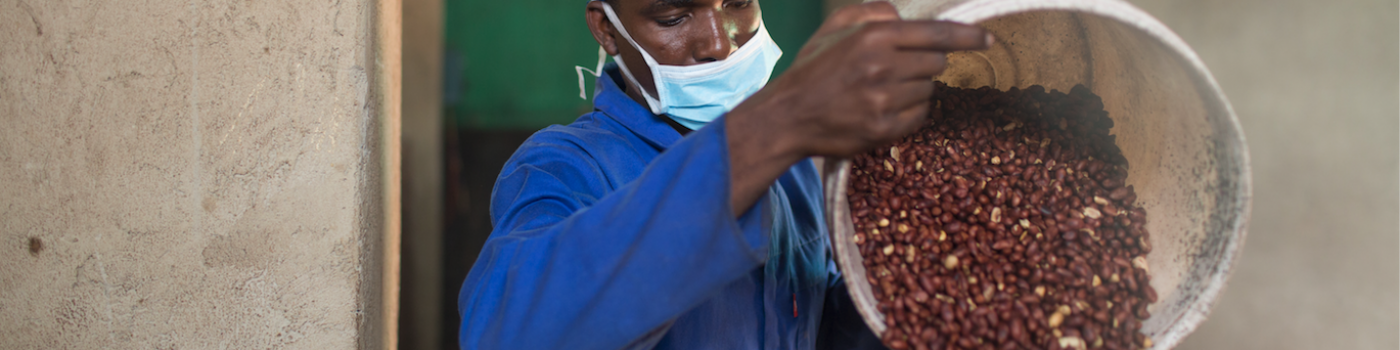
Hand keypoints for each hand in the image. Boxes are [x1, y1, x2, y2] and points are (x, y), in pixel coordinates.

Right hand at [731, 1, 992, 158]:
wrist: (788, 116)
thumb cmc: (812, 69)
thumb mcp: (834, 28)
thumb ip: (870, 13)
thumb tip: (901, 15)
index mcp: (874, 38)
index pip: (937, 34)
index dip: (968, 36)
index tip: (986, 40)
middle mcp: (883, 67)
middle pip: (936, 63)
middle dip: (924, 64)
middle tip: (898, 69)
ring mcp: (885, 101)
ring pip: (928, 91)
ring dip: (914, 89)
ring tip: (882, 90)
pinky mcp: (884, 129)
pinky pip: (920, 116)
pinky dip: (909, 112)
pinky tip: (884, 108)